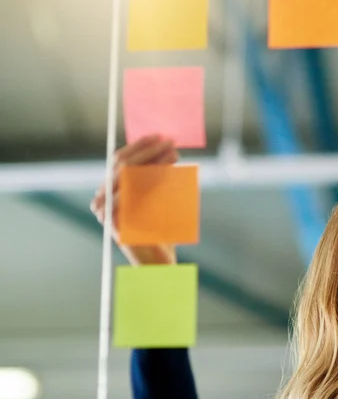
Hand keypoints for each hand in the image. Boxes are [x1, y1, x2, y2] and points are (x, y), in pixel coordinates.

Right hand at [90, 135, 178, 265]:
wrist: (156, 262)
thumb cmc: (158, 229)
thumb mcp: (158, 197)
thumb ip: (158, 176)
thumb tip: (169, 150)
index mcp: (109, 190)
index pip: (120, 160)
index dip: (140, 146)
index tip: (161, 136)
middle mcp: (102, 199)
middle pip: (122, 165)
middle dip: (148, 150)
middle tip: (170, 142)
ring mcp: (106, 211)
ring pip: (128, 177)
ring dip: (153, 162)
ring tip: (174, 155)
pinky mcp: (115, 223)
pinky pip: (134, 196)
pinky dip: (152, 181)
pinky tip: (168, 173)